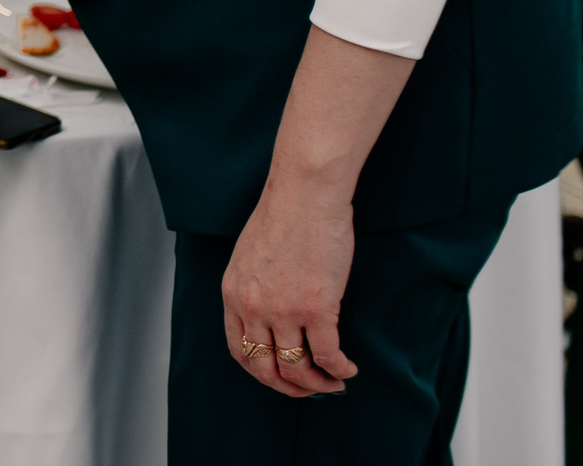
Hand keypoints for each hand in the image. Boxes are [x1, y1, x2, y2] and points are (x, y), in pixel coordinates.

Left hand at [223, 172, 359, 397]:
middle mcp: (253, 307)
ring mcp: (284, 311)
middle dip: (288, 387)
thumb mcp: (249, 255)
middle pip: (265, 368)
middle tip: (310, 388)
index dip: (260, 371)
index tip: (280, 375)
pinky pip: (327, 356)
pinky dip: (339, 369)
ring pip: (296, 368)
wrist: (305, 193)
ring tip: (334, 381)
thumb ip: (253, 286)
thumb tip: (269, 312)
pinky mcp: (317, 309)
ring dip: (318, 383)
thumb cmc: (283, 215)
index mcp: (233, 293)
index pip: (239, 350)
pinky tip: (348, 368)